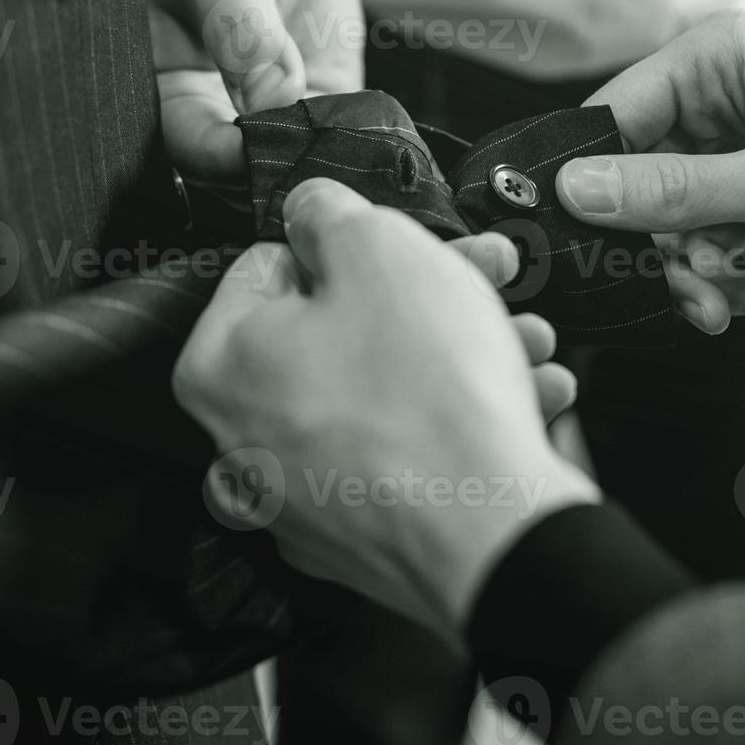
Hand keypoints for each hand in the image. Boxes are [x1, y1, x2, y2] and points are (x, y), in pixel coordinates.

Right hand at [144, 0, 363, 186]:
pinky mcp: (316, 118)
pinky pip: (335, 146)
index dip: (220, 153)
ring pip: (291, 168)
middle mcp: (212, 116)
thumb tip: (268, 97)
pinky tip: (369, 138)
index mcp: (166, 84)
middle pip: (239, 172)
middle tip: (314, 152)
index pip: (187, 140)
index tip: (257, 148)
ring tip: (347, 146)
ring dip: (321, 164)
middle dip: (278, 170)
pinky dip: (354, 147)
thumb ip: (240, 24)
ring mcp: (268, 122)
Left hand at [174, 180, 599, 639]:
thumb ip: (332, 212)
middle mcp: (243, 441)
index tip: (404, 247)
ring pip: (380, 394)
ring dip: (457, 354)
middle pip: (336, 332)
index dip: (351, 245)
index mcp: (220, 365)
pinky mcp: (359, 537)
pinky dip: (456, 421)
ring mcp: (300, 499)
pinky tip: (521, 397)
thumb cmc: (430, 399)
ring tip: (523, 341)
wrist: (492, 534)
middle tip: (484, 281)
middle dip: (424, 299)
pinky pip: (402, 456)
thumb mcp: (381, 248)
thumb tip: (312, 208)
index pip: (270, 266)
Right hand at [556, 11, 744, 277]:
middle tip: (691, 294)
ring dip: (697, 268)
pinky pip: (715, 236)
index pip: (612, 117)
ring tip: (735, 299)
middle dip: (660, 244)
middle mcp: (726, 92)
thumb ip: (677, 191)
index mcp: (722, 58)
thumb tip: (575, 190)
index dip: (593, 186)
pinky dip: (729, 272)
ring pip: (675, 218)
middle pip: (638, 177)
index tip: (587, 250)